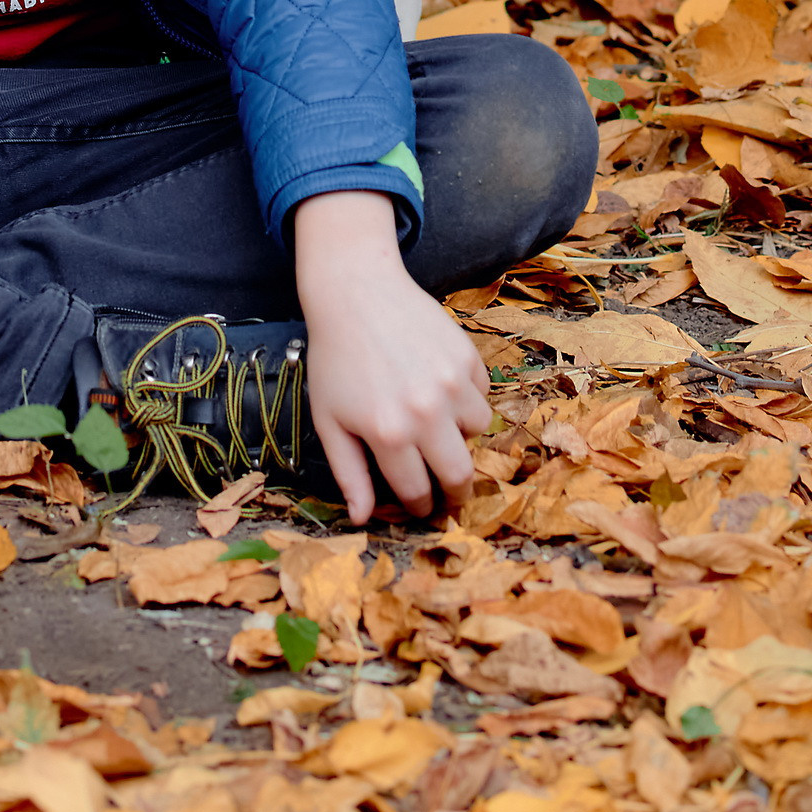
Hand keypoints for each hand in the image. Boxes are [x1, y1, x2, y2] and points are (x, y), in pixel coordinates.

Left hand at [292, 190, 488, 523]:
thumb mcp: (330, 421)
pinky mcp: (467, 356)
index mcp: (388, 434)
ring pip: (478, 432)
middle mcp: (426, 412)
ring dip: (461, 435)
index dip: (419, 505)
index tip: (418, 502)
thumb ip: (349, 474)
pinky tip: (439, 385)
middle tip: (447, 487)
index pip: (418, 492)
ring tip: (436, 422)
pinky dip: (467, 398)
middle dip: (454, 490)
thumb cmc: (336, 360)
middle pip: (460, 475)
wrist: (356, 292)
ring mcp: (451, 382)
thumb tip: (363, 519)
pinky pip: (482, 394)